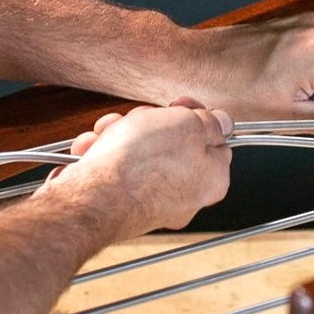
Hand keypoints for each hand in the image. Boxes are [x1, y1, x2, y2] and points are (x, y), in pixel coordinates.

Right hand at [50, 100, 232, 239]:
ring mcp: (152, 203)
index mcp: (213, 178)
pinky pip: (116, 171)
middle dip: (148, 124)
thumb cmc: (144, 161)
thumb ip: (210, 122)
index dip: (194, 114)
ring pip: (139, 154)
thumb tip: (223, 123)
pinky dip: (101, 155)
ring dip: (118, 135)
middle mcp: (186, 196)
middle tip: (139, 120)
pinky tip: (90, 149)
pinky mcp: (121, 207)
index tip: (178, 105)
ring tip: (107, 133)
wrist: (94, 197)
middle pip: (172, 144)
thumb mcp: (189, 124)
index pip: (214, 139)